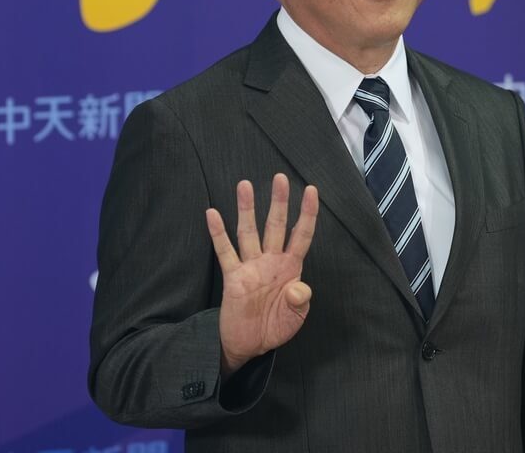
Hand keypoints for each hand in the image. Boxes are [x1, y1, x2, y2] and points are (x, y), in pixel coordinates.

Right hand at [206, 173, 318, 376]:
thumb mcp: (295, 318)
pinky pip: (225, 252)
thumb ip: (299, 301)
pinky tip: (212, 213)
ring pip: (249, 232)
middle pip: (276, 225)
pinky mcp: (232, 277)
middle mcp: (271, 261)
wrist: (248, 346)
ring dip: (247, 209)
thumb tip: (299, 287)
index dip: (308, 214)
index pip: (301, 234)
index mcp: (290, 267)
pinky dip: (218, 233)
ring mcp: (250, 267)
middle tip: (280, 177)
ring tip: (245, 185)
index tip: (312, 190)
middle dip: (279, 202)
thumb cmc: (275, 327)